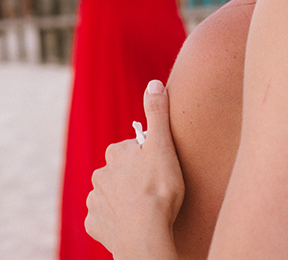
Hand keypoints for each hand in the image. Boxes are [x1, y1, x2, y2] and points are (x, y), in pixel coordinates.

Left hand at [85, 80, 183, 257]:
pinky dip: (117, 220)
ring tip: (147, 207)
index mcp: (115, 154)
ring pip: (112, 195)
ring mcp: (96, 202)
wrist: (145, 232)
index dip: (148, 156)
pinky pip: (106, 219)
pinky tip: (133, 222)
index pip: (131, 148)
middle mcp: (100, 175)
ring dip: (125, 198)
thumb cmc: (159, 188)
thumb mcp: (163, 144)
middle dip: (134, 176)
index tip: (161, 166)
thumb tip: (154, 82)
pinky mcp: (95, 225)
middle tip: (157, 187)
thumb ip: (157, 113)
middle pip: (120, 171)